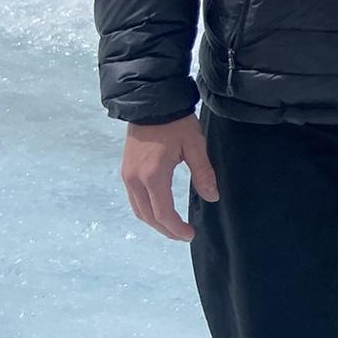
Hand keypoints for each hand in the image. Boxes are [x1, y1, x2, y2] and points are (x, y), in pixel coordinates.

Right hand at [120, 113, 218, 241]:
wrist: (151, 102)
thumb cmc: (176, 123)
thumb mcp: (194, 146)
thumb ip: (203, 173)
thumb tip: (212, 197)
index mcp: (153, 176)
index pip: (163, 213)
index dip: (177, 229)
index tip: (190, 234)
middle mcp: (135, 180)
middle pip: (148, 217)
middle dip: (166, 230)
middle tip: (184, 235)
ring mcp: (127, 176)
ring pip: (138, 210)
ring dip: (155, 222)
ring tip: (173, 226)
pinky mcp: (126, 170)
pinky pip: (134, 199)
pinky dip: (146, 210)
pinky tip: (159, 209)